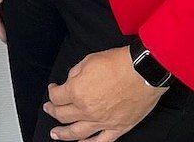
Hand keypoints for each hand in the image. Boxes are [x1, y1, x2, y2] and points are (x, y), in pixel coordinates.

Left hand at [43, 46, 166, 140]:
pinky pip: (101, 141)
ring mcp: (102, 121)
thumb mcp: (89, 60)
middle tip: (49, 109)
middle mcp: (87, 109)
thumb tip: (71, 81)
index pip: (56, 97)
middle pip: (62, 115)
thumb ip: (75, 73)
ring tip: (55, 134)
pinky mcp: (118, 128)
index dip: (52, 91)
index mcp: (77, 91)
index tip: (54, 88)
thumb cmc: (118, 63)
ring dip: (63, 134)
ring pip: (77, 133)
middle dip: (52, 111)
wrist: (144, 71)